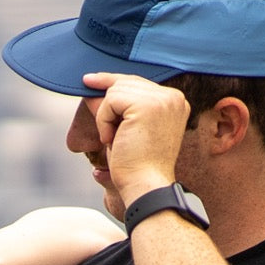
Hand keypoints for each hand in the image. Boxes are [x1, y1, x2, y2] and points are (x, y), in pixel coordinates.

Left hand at [82, 72, 191, 199]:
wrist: (145, 184)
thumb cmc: (136, 163)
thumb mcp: (125, 126)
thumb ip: (114, 104)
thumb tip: (90, 84)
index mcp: (175, 102)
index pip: (137, 82)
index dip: (112, 84)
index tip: (89, 80)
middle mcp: (173, 97)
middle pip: (125, 81)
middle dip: (106, 102)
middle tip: (108, 132)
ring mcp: (162, 100)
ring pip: (115, 90)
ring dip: (105, 116)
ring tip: (115, 139)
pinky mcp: (147, 105)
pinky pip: (110, 100)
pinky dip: (103, 120)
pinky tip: (112, 139)